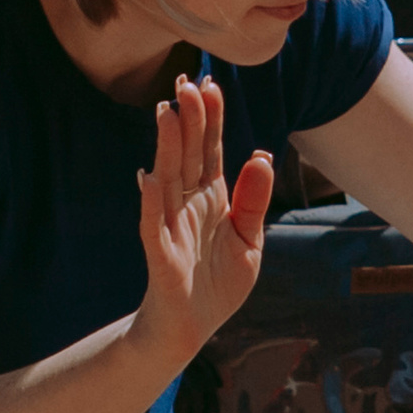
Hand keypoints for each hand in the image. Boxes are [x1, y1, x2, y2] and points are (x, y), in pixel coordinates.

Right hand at [135, 75, 273, 356]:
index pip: (210, 151)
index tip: (210, 84)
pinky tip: (150, 177)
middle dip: (189, 120)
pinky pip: (154, 225)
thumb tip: (262, 155)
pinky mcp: (160, 255)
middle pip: (189, 156)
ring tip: (167, 113)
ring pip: (169, 180)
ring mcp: (171, 227)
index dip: (210, 120)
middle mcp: (188, 206)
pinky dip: (151, 202)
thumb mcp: (249, 240)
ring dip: (167, 148)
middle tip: (186, 82)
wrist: (191, 330)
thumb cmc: (217, 285)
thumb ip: (254, 201)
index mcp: (211, 199)